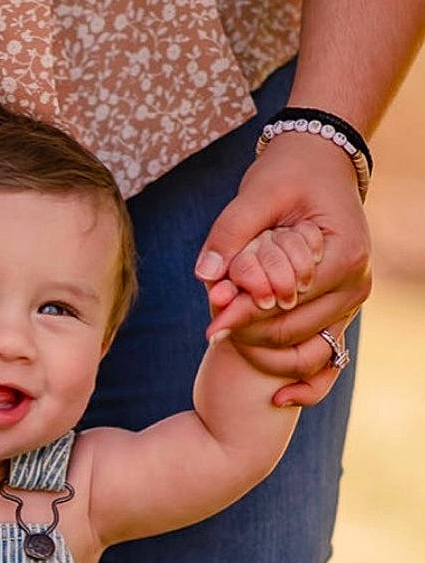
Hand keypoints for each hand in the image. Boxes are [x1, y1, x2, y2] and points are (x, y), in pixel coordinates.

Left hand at [195, 132, 370, 407]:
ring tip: (228, 339)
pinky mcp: (341, 315)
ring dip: (265, 352)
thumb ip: (231, 232)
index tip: (211, 324)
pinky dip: (307, 384)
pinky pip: (328, 363)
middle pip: (296, 331)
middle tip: (212, 329)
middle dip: (251, 335)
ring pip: (306, 351)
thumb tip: (205, 276)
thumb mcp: (258, 192)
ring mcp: (351, 305)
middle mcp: (356, 285)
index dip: (247, 314)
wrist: (319, 165)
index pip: (290, 301)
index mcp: (345, 255)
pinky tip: (279, 398)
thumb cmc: (289, 174)